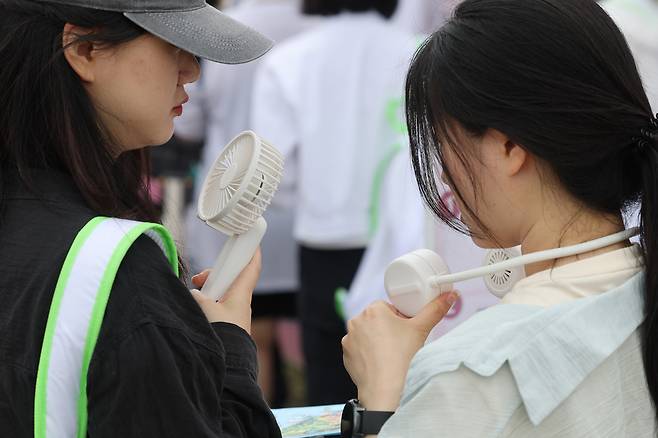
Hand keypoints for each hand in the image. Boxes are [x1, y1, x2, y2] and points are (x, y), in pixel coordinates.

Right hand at [190, 248, 261, 333]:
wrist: (230, 360)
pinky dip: (209, 299)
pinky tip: (197, 306)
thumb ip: (198, 296)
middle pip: (231, 277)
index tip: (252, 242)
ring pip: (223, 290)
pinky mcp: (229, 320)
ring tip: (194, 293)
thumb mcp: (205, 309)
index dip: (253, 253)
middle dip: (215, 273)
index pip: (252, 268)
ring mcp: (235, 310)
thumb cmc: (223, 333)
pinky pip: (219, 302)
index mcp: (241, 293)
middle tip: (198, 279)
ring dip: (209, 289)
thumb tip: (193, 293)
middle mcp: (241, 300)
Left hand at [342, 292, 458, 411]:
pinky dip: (368, 353)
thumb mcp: (422, 329)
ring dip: (377, 340)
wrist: (384, 387)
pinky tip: (380, 362)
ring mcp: (349, 338)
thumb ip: (436, 310)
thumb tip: (450, 296)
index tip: (407, 330)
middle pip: (378, 320)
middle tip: (401, 343)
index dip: (401, 319)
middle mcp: (357, 321)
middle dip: (389, 328)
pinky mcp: (346, 354)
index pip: (390, 308)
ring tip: (391, 354)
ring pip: (368, 334)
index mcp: (373, 309)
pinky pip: (359, 349)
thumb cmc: (400, 358)